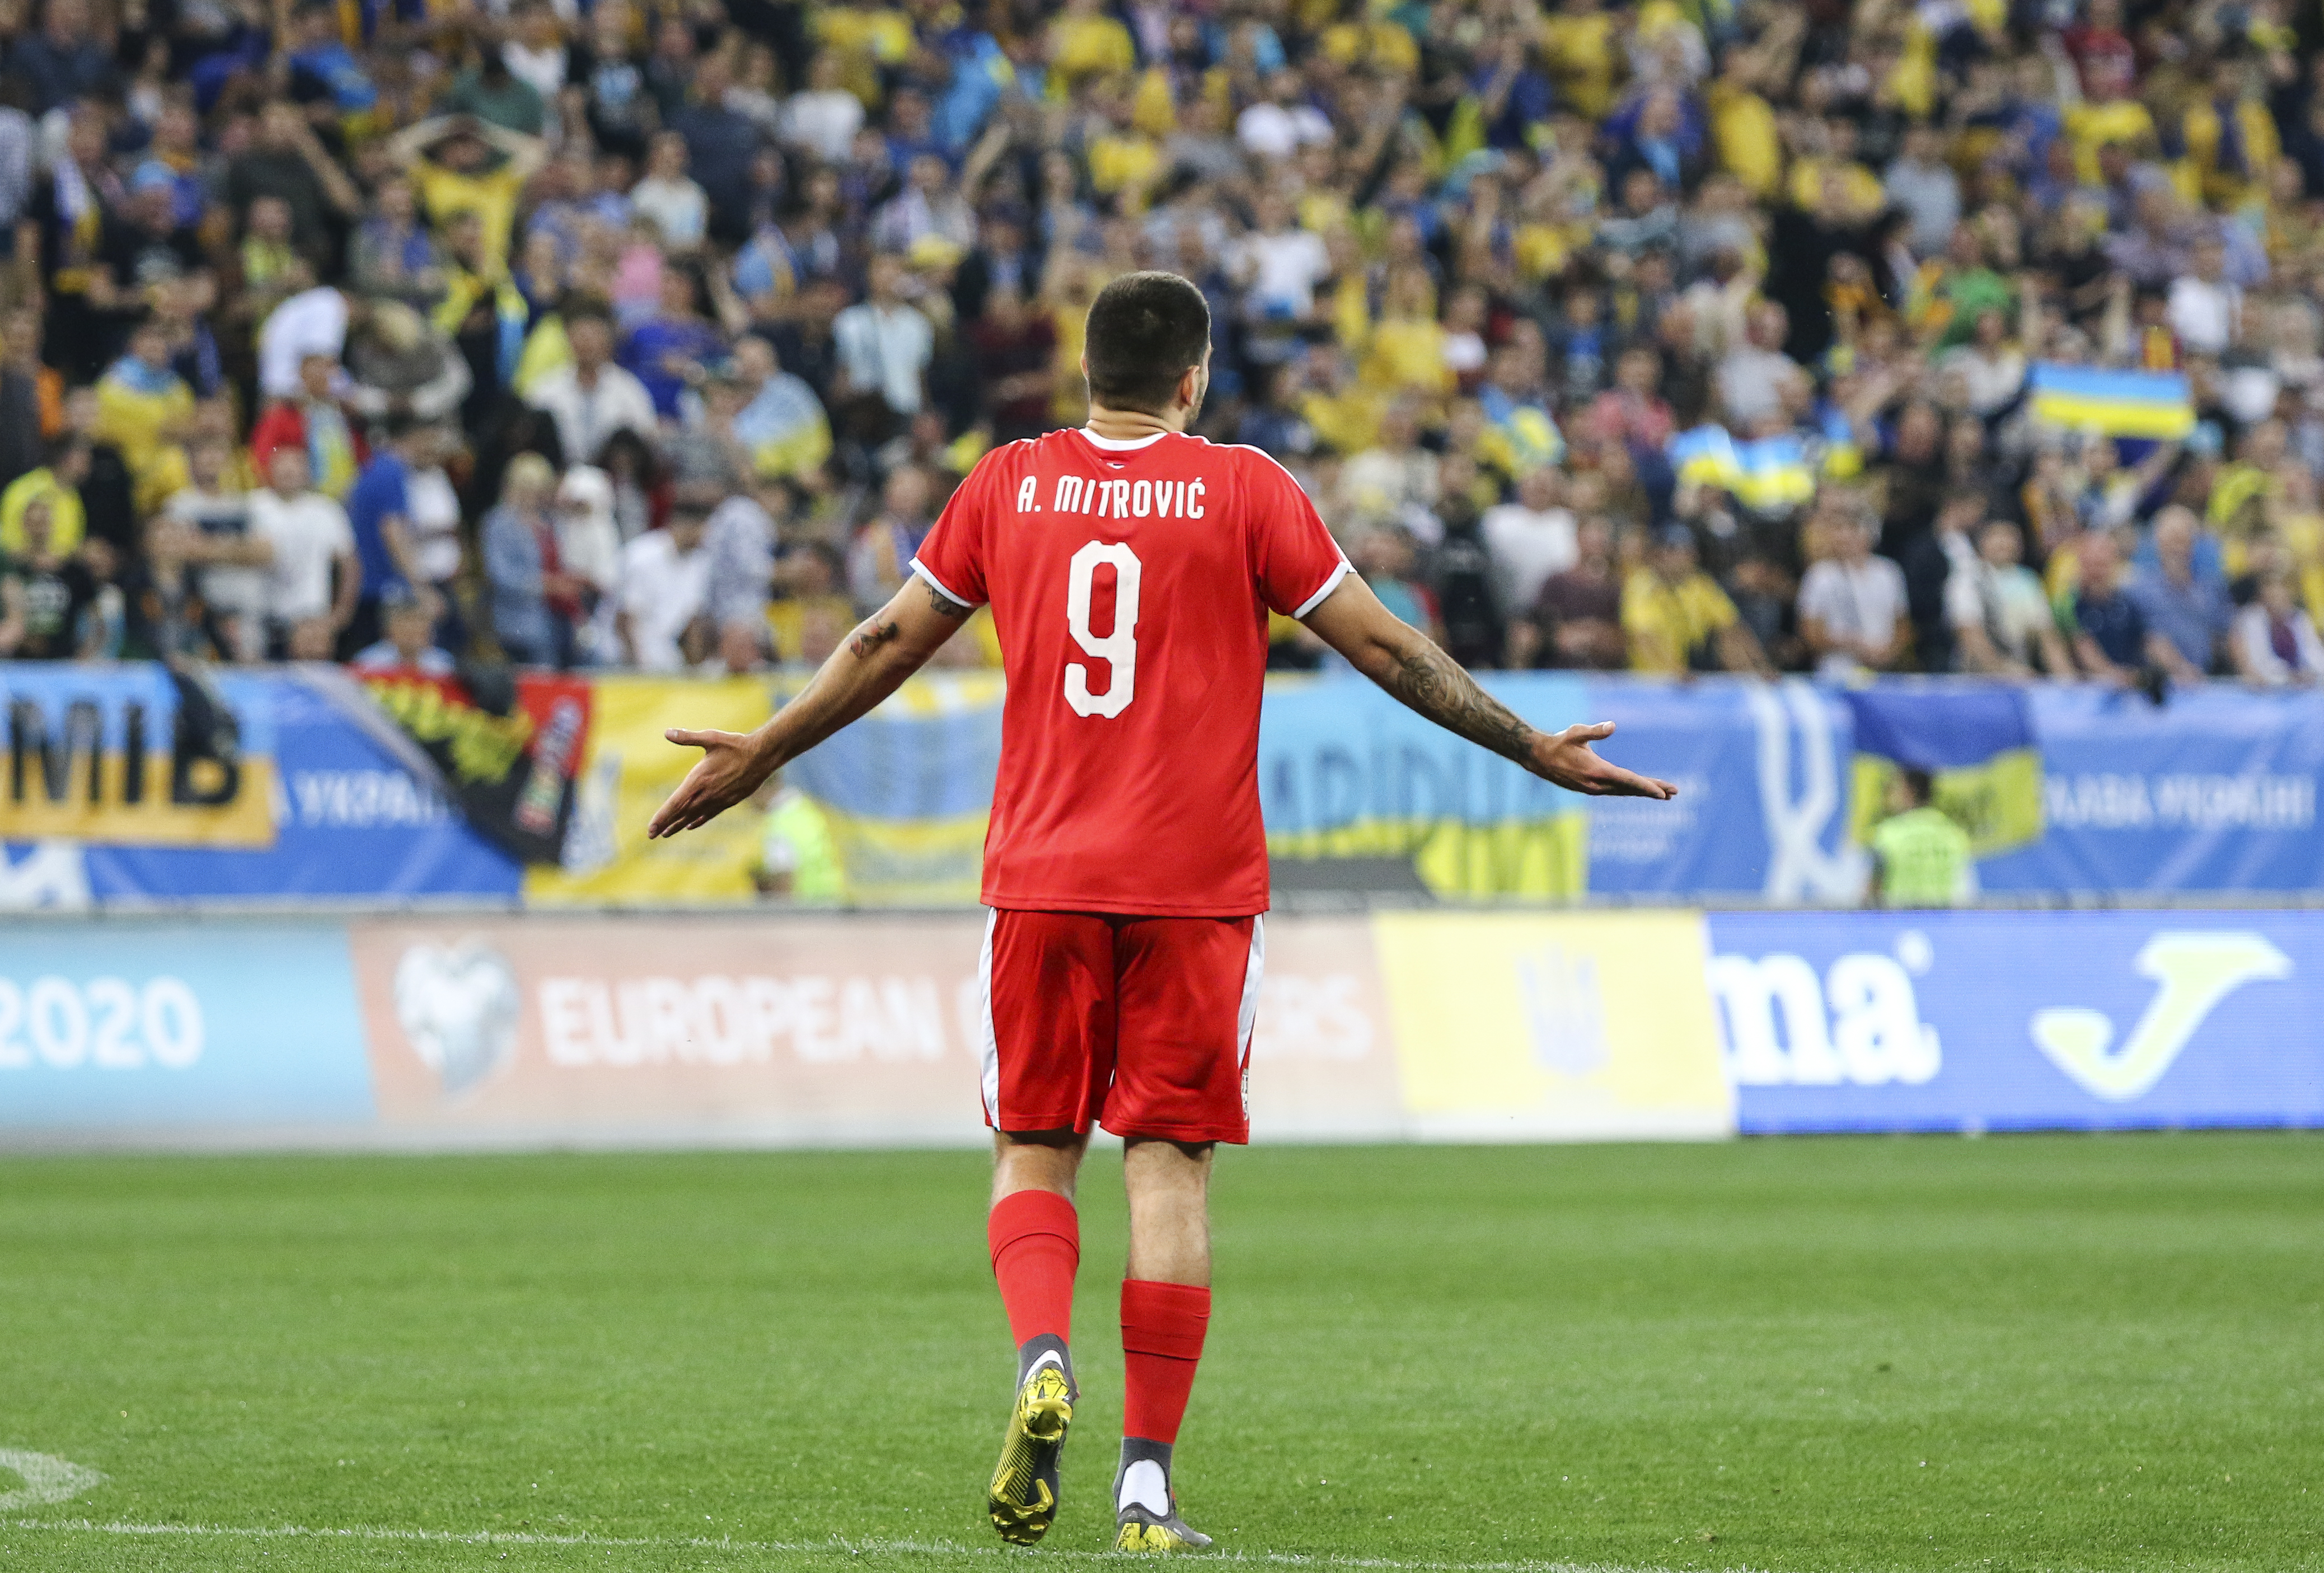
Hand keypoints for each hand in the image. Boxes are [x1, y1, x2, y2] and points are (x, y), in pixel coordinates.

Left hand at [647, 728, 773, 836]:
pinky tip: (691, 825)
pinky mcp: (729, 801)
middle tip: (652, 835)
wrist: (763, 756)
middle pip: (682, 814)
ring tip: (667, 834)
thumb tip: (667, 732)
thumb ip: (687, 737)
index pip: (675, 804)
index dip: (662, 817)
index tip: (651, 829)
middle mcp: (707, 794)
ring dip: (679, 825)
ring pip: (694, 817)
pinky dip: (698, 821)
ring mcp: (719, 799)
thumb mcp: (710, 738)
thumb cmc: (736, 745)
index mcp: (698, 780)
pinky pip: (709, 815)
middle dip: (666, 824)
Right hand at [1525, 721, 1678, 799]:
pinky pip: (1616, 791)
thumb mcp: (1576, 732)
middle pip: (1631, 789)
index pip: (1628, 781)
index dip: (1648, 787)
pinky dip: (1631, 791)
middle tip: (1674, 793)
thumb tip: (1613, 726)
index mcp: (1596, 771)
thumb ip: (1595, 730)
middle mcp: (1597, 785)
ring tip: (1664, 794)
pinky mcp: (1591, 789)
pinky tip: (1639, 790)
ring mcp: (1593, 789)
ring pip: (1624, 792)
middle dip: (1653, 790)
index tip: (1664, 792)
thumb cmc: (1559, 742)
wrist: (1539, 758)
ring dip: (1644, 792)